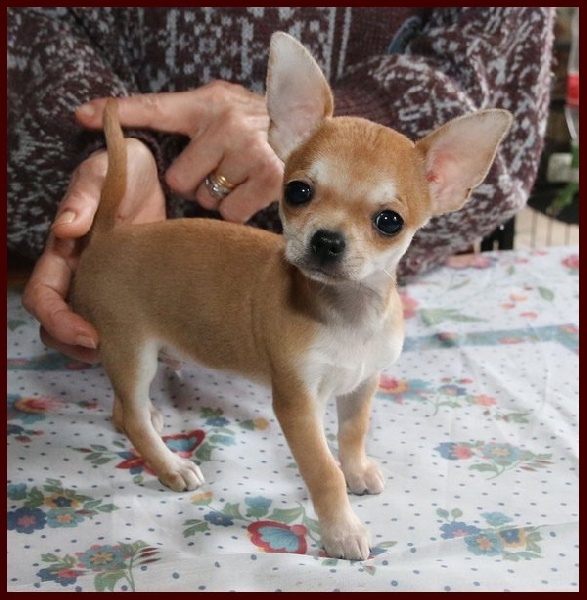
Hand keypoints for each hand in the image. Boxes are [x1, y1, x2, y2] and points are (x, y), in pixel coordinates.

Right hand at [22, 138, 164, 362]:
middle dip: (76, 345)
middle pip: (58, 323)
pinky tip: (156, 342)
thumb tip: (66, 229)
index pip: (43, 297)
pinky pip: (122, 319)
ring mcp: (103, 282)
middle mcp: (78, 273)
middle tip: (112, 355)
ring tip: (133, 358)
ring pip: (87, 326)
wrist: (153, 173)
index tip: (92, 336)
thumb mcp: (101, 176)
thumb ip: (83, 200)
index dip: (59, 322)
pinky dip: (130, 335)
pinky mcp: (131, 287)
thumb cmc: (122, 169)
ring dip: (102, 348)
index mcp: (63, 252)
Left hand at [76, 82, 283, 222]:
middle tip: (222, 170)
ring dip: (220, 197)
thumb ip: (184, 117)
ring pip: (207, 199)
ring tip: (243, 178)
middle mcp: (227, 122)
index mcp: (209, 103)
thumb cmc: (260, 127)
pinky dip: (239, 211)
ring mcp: (249, 150)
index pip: (156, 108)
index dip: (119, 113)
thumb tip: (108, 116)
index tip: (85, 116)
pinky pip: (231, 213)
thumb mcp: (224, 108)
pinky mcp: (268, 178)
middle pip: (180, 178)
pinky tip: (255, 192)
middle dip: (197, 183)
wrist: (313, 135)